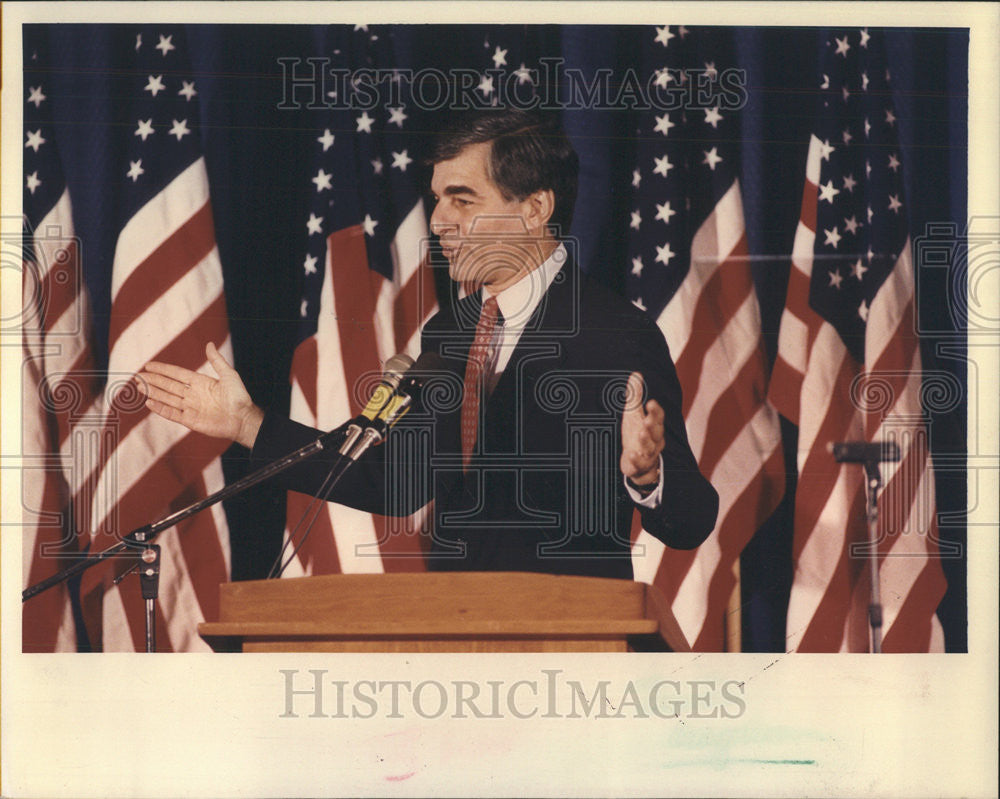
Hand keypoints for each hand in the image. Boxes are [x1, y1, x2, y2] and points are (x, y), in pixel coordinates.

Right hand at [138, 342, 263, 448]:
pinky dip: (160, 409)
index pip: (176, 374)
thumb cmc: (239, 397)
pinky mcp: (190, 420)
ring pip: (167, 398)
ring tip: (139, 386)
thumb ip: (216, 361)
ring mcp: (190, 407)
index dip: (163, 369)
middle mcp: (193, 394)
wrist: (243, 418)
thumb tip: (209, 344)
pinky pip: (172, 414)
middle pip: (168, 385)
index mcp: (200, 382)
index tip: (148, 365)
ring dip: (153, 392)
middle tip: (137, 375)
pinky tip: (149, 402)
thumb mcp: (229, 375)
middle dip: (153, 380)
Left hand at [620, 371, 663, 484]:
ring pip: (650, 449)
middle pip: (656, 433)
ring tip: (640, 435)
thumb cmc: (636, 434)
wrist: (637, 462)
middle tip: (647, 421)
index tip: (651, 403)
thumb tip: (636, 374)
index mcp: (653, 426)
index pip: (657, 417)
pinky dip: (636, 461)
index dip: (655, 411)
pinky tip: (631, 455)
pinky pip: (640, 465)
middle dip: (652, 427)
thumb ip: (635, 396)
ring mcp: (648, 455)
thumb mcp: (633, 415)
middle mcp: (654, 441)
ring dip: (646, 442)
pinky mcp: (640, 467)